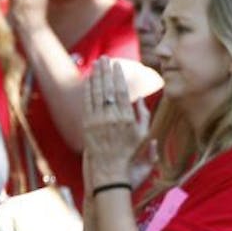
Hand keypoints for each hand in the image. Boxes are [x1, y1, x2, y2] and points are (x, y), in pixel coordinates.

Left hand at [82, 57, 150, 193]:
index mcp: (127, 119)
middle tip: (106, 58)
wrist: (110, 172)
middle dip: (107, 71)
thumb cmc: (129, 156)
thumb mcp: (143, 137)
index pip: (122, 91)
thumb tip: (141, 99)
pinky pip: (87, 102)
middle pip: (108, 88)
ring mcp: (98, 121)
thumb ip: (144, 117)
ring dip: (96, 76)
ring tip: (97, 64)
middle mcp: (112, 118)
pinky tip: (89, 79)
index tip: (117, 65)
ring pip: (97, 92)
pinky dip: (88, 89)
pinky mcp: (88, 124)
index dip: (119, 76)